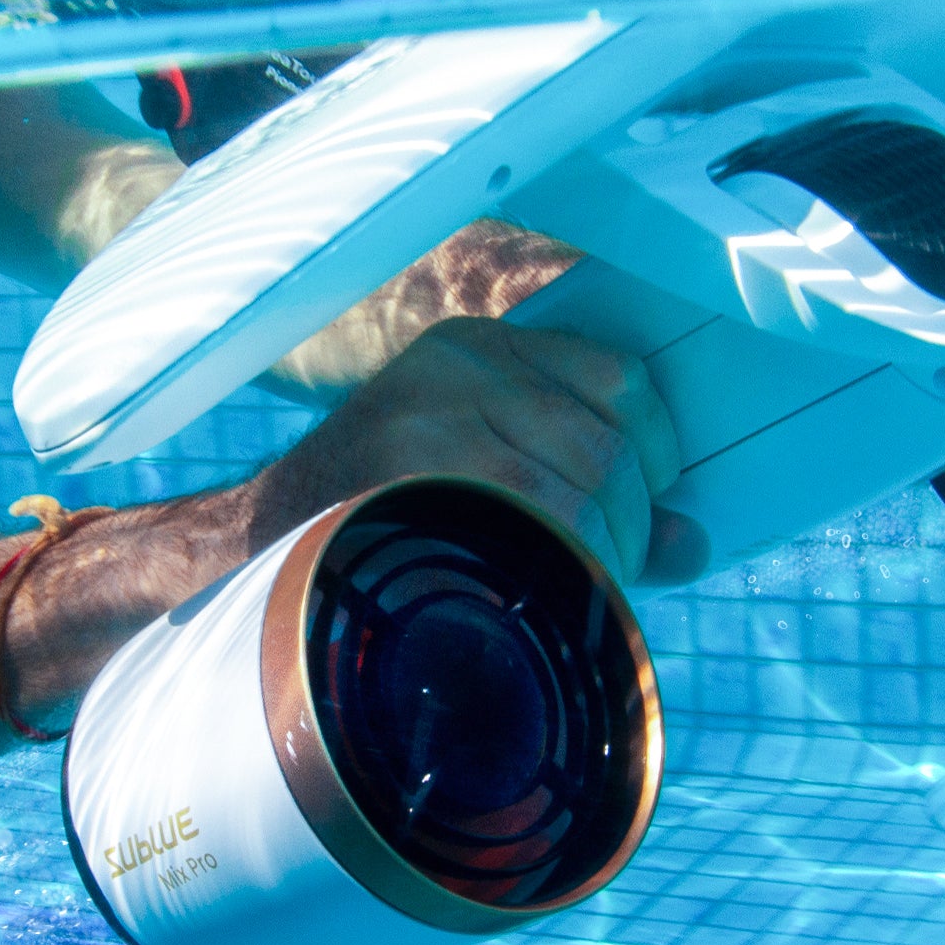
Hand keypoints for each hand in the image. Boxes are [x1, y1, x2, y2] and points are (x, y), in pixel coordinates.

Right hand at [242, 317, 683, 580]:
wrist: (249, 551)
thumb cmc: (382, 516)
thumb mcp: (473, 467)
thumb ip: (579, 482)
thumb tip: (695, 543)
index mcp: (479, 348)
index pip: (621, 377)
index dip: (659, 449)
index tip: (651, 500)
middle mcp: (460, 366)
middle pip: (611, 444)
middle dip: (633, 523)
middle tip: (611, 570)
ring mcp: (432, 417)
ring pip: (581, 492)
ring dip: (602, 557)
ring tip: (571, 588)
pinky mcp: (412, 475)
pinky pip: (535, 531)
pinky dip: (562, 573)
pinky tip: (538, 597)